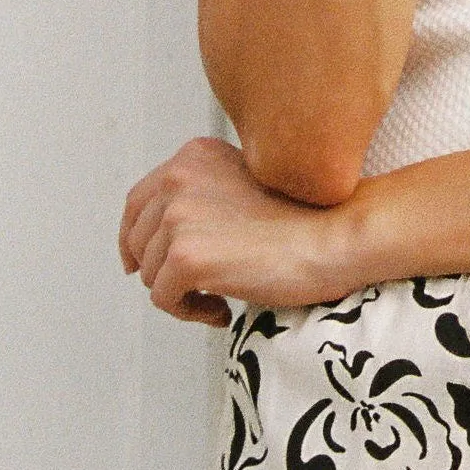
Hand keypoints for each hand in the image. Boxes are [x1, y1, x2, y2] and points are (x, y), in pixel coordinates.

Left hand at [118, 135, 364, 324]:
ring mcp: (180, 217)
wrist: (336, 236)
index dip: (133, 240)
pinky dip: (190, 312)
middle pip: (138, 242)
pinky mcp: (187, 257)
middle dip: (162, 271)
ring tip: (218, 298)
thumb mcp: (243, 184)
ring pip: (149, 274)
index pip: (138, 202)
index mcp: (192, 157)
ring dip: (180, 294)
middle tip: (199, 289)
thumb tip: (160, 238)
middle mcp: (179, 179)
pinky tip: (222, 310)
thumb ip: (203, 195)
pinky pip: (165, 300)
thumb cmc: (305, 219)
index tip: (140, 266)